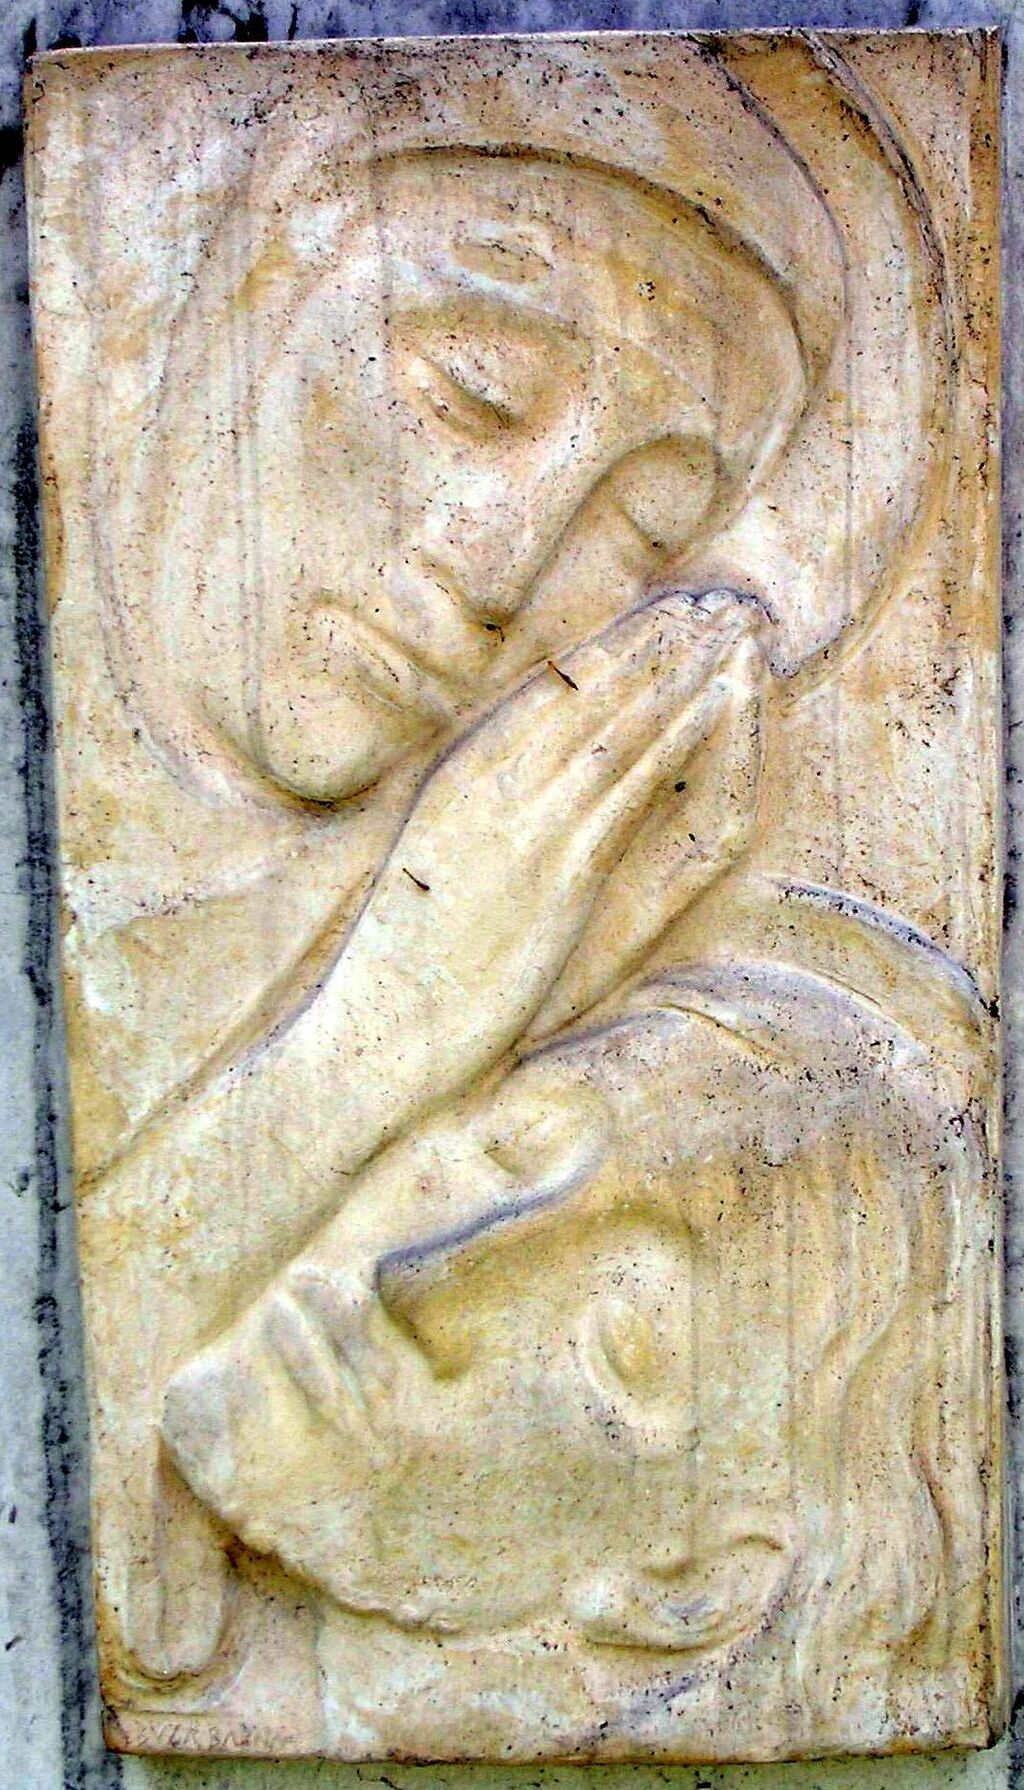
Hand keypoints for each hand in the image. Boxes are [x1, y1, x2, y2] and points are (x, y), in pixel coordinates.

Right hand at [274, 587, 768, 1170]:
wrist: (376, 1028)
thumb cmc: (397, 966)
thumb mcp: (426, 869)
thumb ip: (471, 819)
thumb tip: (504, 791)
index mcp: (457, 781)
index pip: (547, 693)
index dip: (612, 648)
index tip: (660, 612)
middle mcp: (493, 786)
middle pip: (590, 693)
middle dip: (658, 641)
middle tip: (715, 599)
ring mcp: (527, 825)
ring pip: (621, 723)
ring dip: (683, 669)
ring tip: (731, 625)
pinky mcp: (560, 872)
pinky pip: (634, 785)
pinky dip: (680, 733)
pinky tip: (719, 700)